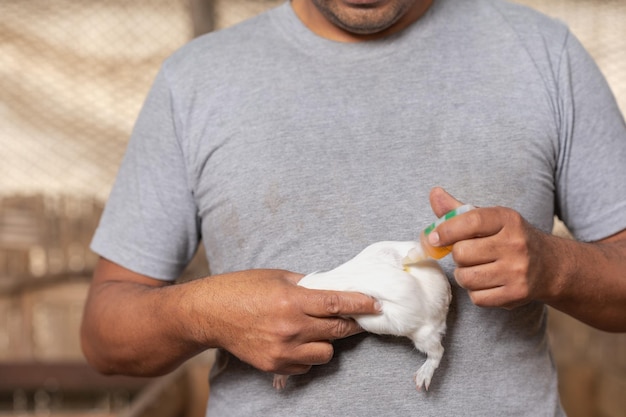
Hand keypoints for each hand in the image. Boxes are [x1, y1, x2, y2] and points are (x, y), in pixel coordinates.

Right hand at [195, 269, 380, 375]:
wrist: (209, 313)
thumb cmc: (241, 289)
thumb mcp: (277, 277)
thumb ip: (307, 284)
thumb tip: (333, 288)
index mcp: (291, 300)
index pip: (337, 303)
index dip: (360, 303)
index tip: (375, 304)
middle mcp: (290, 327)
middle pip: (337, 330)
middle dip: (352, 323)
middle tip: (357, 317)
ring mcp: (283, 349)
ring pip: (326, 352)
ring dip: (328, 341)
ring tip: (318, 329)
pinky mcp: (274, 365)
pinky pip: (307, 364)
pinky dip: (309, 354)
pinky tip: (299, 341)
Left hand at [427, 187, 551, 308]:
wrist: (550, 266)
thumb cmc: (510, 239)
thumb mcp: (491, 219)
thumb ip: (459, 210)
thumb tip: (434, 193)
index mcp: (508, 220)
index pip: (471, 221)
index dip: (446, 230)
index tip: (433, 238)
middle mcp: (515, 244)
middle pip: (462, 253)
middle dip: (458, 255)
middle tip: (468, 254)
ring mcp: (517, 271)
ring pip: (466, 277)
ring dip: (463, 275)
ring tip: (475, 268)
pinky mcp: (516, 294)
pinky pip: (477, 297)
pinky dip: (475, 292)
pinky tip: (486, 282)